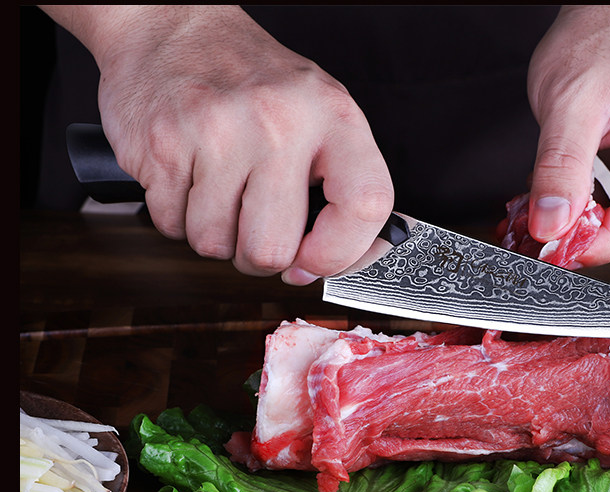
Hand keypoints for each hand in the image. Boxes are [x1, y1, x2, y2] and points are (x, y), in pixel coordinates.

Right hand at [41, 5, 393, 282]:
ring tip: (220, 191)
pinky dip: (179, 216)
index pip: (364, 205)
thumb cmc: (251, 80)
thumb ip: (339, 189)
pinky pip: (172, 225)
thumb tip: (333, 264)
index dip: (342, 252)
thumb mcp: (319, 116)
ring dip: (216, 235)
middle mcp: (279, 122)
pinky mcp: (164, 144)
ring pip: (215, 245)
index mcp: (333, 116)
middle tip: (256, 229)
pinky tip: (191, 179)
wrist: (173, 27)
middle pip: (271, 249)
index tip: (318, 260)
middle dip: (261, 257)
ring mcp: (218, 133)